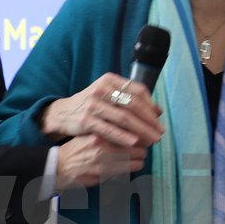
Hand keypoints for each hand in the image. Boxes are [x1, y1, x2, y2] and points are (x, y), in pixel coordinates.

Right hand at [40, 73, 163, 147]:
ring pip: (123, 117)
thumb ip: (131, 101)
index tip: (159, 119)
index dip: (150, 105)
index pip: (138, 90)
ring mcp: (93, 103)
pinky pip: (109, 129)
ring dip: (141, 130)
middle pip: (133, 104)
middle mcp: (102, 88)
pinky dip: (123, 136)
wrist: (64, 113)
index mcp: (111, 80)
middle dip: (149, 120)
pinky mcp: (86, 119)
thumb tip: (158, 111)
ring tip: (152, 140)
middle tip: (160, 133)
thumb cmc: (93, 105)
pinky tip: (135, 143)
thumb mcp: (110, 97)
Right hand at [54, 134, 145, 190]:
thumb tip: (133, 131)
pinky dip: (130, 169)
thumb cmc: (77, 149)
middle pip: (134, 144)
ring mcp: (102, 159)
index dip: (140, 134)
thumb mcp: (91, 134)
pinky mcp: (102, 173)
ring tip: (139, 159)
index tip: (144, 137)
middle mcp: (102, 143)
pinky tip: (131, 167)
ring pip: (133, 159)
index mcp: (99, 130)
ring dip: (139, 160)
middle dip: (142, 148)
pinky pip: (124, 171)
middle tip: (143, 150)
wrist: (58, 166)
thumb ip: (109, 132)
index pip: (128, 130)